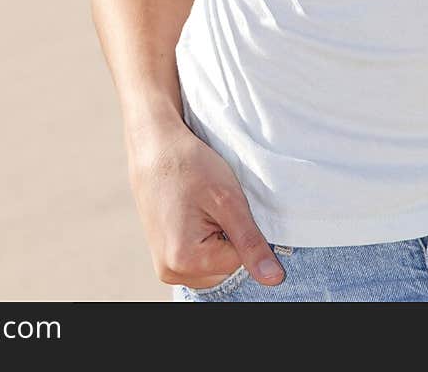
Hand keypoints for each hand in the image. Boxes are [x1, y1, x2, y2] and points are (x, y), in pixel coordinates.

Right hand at [127, 118, 285, 289]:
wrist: (153, 148)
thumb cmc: (189, 166)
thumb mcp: (228, 200)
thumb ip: (251, 243)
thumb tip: (274, 279)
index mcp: (186, 260)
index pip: (239, 261)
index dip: (239, 230)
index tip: (221, 203)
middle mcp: (170, 271)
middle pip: (224, 269)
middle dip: (227, 238)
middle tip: (211, 205)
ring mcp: (165, 268)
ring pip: (213, 267)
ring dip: (216, 240)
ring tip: (201, 208)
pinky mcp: (163, 259)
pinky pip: (198, 261)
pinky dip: (203, 241)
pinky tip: (193, 215)